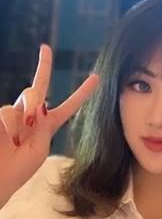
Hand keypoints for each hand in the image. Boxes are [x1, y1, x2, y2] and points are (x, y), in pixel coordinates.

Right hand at [0, 44, 98, 206]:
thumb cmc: (18, 170)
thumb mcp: (39, 151)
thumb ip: (43, 127)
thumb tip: (40, 104)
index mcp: (48, 127)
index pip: (68, 106)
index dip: (82, 92)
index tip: (96, 77)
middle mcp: (30, 117)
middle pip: (39, 88)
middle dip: (44, 67)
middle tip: (46, 48)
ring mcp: (12, 115)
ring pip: (25, 99)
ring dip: (25, 117)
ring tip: (17, 139)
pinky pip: (7, 110)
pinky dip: (10, 123)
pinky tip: (8, 137)